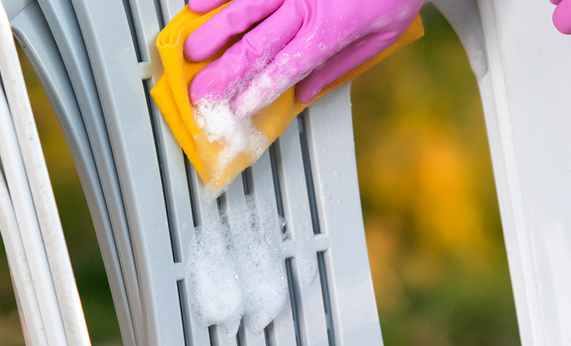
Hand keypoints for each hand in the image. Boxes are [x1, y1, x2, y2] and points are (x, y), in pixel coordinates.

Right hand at [184, 0, 422, 115]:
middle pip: (254, 47)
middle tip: (198, 93)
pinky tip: (198, 2)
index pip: (282, 70)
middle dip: (222, 74)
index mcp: (329, 30)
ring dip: (211, 34)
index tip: (234, 110)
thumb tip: (306, 91)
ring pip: (241, 11)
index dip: (255, 93)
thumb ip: (341, 65)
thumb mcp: (382, 34)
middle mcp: (304, 5)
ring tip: (188, 53)